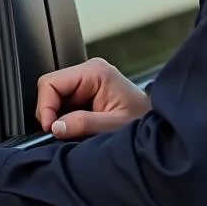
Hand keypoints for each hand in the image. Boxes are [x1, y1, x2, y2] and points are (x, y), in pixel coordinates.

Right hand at [36, 57, 150, 138]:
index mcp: (95, 71)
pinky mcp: (87, 95)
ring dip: (58, 119)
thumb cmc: (144, 122)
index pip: (51, 82)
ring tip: (72, 133)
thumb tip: (55, 126)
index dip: (45, 106)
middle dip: (51, 114)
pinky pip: (64, 106)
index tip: (50, 128)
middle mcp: (89, 73)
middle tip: (58, 134)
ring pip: (55, 99)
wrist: (161, 128)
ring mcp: (87, 83)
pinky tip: (76, 130)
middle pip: (50, 90)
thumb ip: (83, 124)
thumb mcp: (113, 126)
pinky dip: (64, 120)